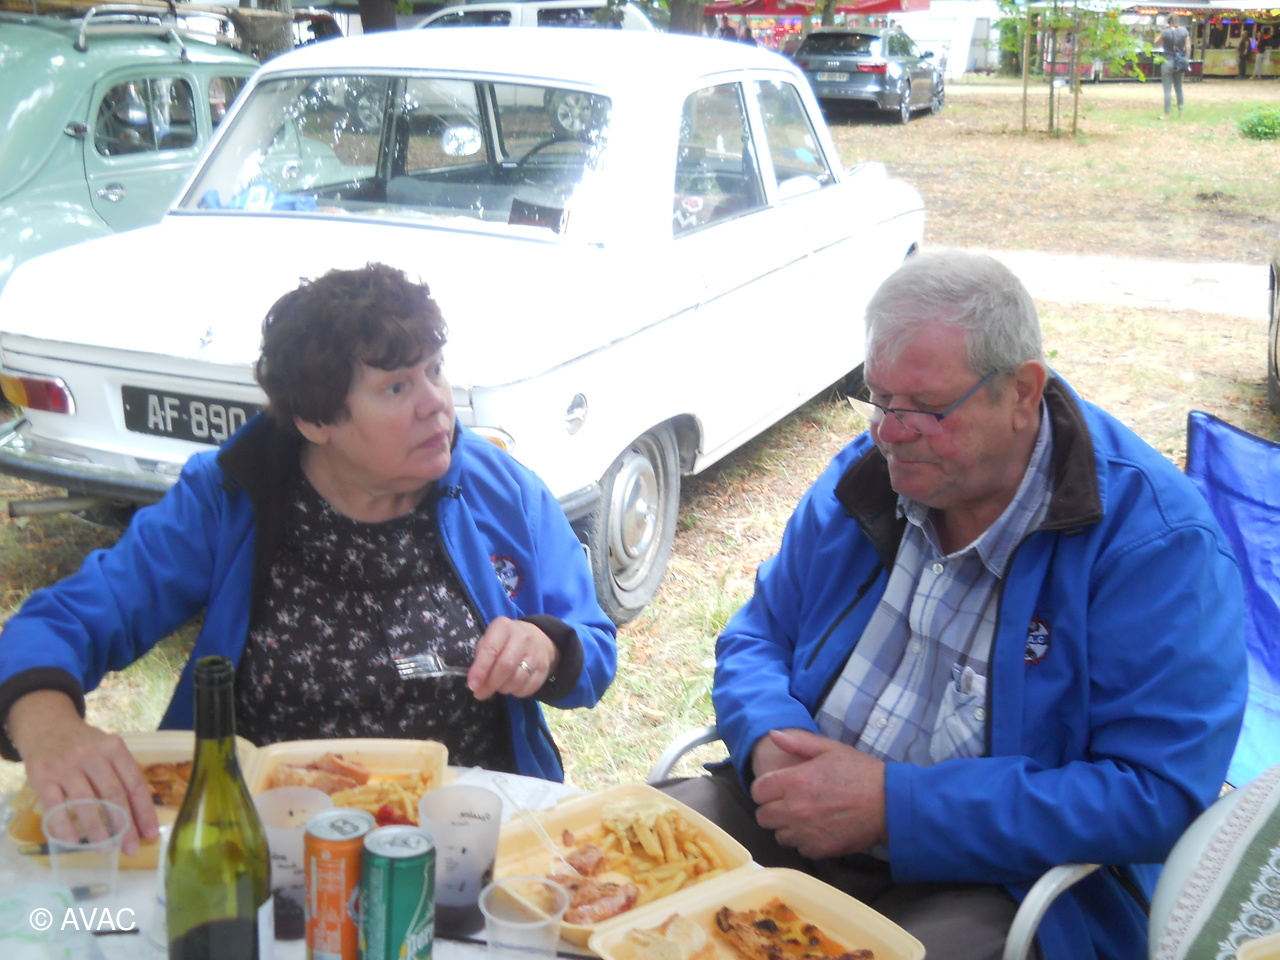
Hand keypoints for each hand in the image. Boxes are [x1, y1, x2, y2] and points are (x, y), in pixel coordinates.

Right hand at [7, 690, 158, 855]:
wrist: (47, 728)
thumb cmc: (85, 745)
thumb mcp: (108, 750)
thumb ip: (121, 775)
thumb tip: (139, 817)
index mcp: (114, 748)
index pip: (134, 783)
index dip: (144, 811)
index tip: (151, 834)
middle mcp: (92, 754)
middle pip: (113, 795)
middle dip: (124, 826)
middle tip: (130, 849)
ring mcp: (66, 766)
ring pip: (86, 802)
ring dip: (97, 830)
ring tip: (105, 849)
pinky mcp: (43, 777)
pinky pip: (56, 807)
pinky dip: (65, 827)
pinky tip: (74, 843)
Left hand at [467, 617, 558, 700]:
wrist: (538, 638)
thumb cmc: (506, 641)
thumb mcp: (490, 640)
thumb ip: (481, 658)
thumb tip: (475, 684)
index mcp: (504, 627)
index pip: (491, 650)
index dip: (480, 670)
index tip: (472, 685)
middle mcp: (522, 638)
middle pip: (505, 667)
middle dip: (490, 684)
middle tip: (480, 693)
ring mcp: (536, 653)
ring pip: (517, 680)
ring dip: (503, 689)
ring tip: (497, 687)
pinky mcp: (544, 668)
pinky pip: (529, 687)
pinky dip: (516, 692)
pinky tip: (511, 687)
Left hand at [749, 728, 887, 859]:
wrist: (890, 803)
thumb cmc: (860, 772)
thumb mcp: (830, 749)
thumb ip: (798, 742)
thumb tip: (773, 735)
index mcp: (795, 782)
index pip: (758, 791)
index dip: (764, 788)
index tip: (775, 787)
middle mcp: (796, 809)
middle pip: (763, 816)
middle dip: (772, 808)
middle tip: (788, 802)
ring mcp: (807, 832)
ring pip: (779, 835)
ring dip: (786, 826)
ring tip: (803, 816)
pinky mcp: (821, 849)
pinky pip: (799, 849)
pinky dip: (804, 841)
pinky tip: (817, 829)